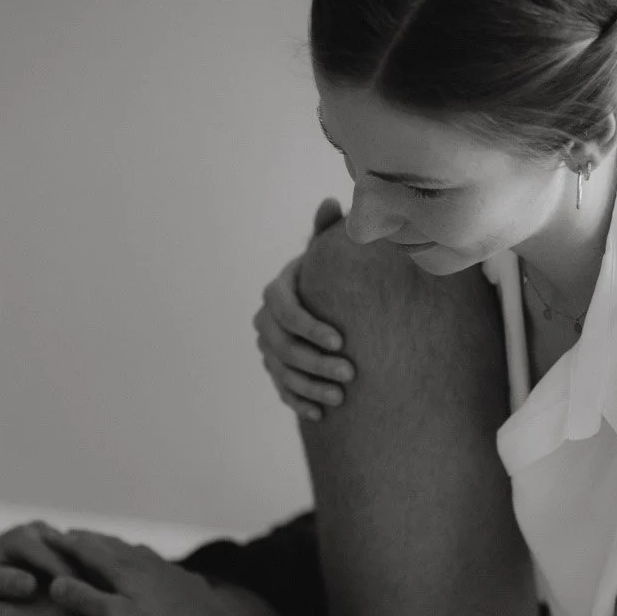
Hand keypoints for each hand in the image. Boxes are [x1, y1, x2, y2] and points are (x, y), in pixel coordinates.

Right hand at [42, 529, 269, 615]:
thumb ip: (86, 599)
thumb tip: (55, 583)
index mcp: (121, 567)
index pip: (85, 548)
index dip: (64, 542)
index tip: (45, 535)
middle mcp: (140, 558)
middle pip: (106, 542)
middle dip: (84, 538)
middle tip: (65, 534)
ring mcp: (161, 564)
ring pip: (127, 547)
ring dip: (108, 543)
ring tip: (97, 542)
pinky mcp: (177, 574)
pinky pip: (147, 556)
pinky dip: (131, 552)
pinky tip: (139, 558)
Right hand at [253, 199, 355, 421]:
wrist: (324, 301)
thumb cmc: (331, 274)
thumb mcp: (329, 251)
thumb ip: (329, 230)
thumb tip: (332, 201)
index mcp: (277, 290)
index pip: (285, 310)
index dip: (310, 327)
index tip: (341, 340)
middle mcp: (266, 320)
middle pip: (283, 346)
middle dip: (316, 362)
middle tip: (350, 373)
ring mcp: (268, 347)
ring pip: (282, 372)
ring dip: (310, 386)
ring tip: (342, 397)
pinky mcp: (275, 369)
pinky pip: (281, 390)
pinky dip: (299, 402)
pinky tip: (322, 415)